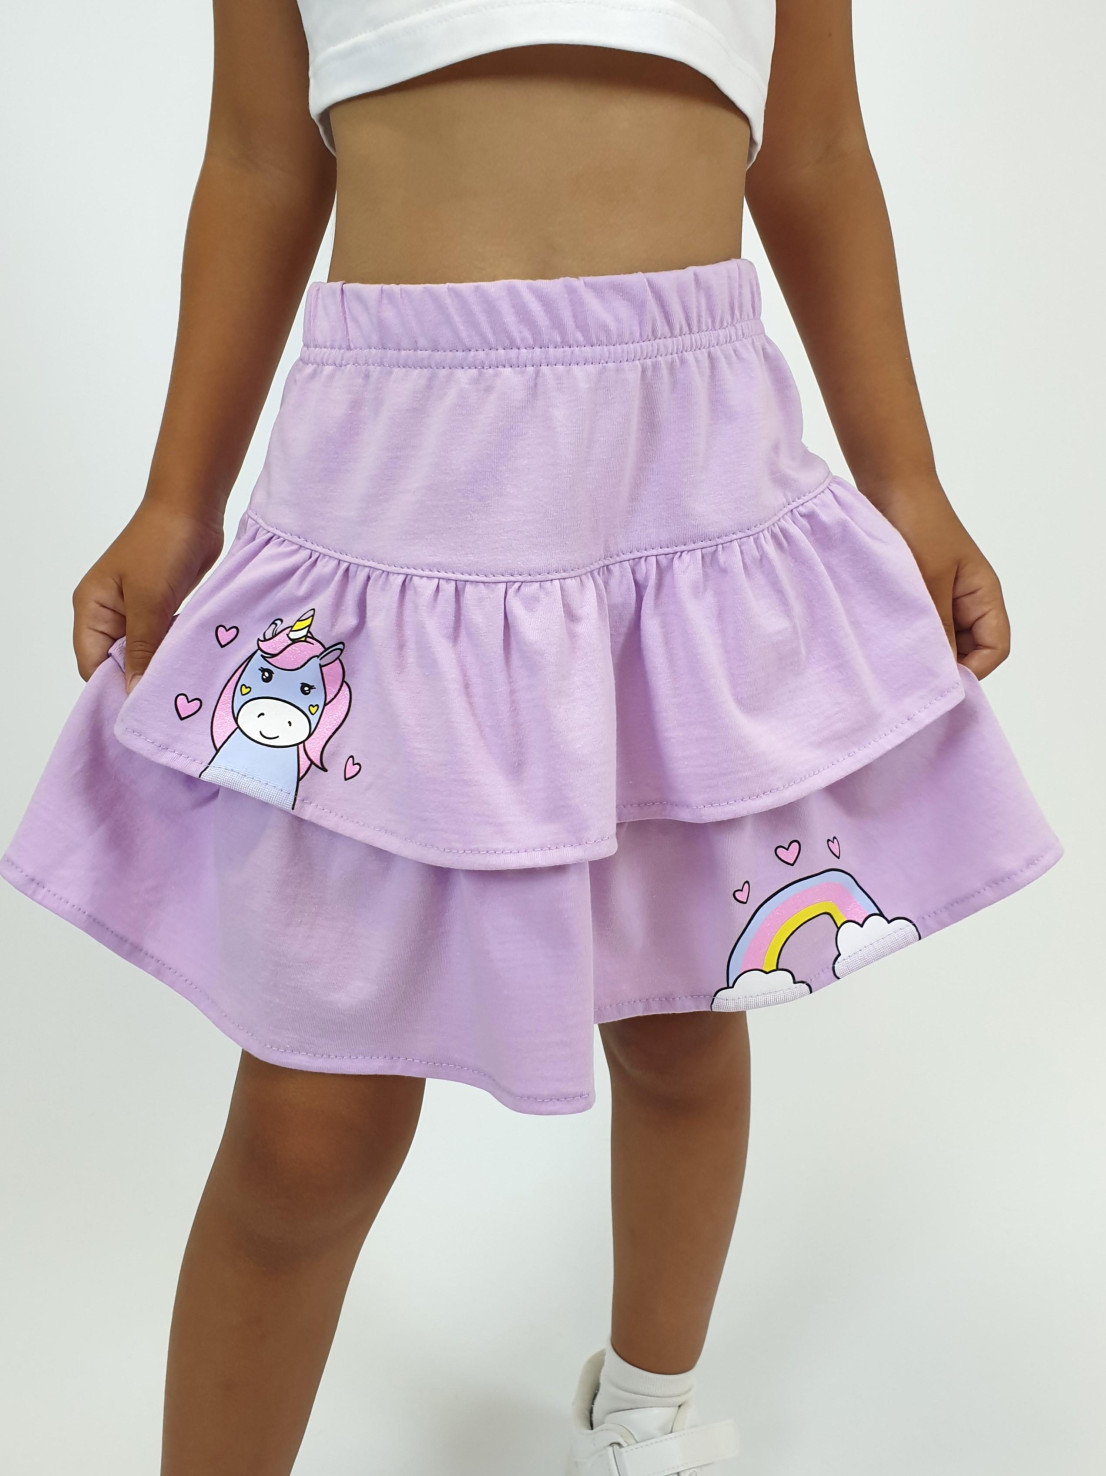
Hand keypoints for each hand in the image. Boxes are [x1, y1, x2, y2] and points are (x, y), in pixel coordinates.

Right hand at [72, 502, 224, 691]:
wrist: (192, 506)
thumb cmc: (163, 544)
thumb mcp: (150, 602)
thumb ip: (142, 649)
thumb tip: (132, 693)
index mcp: (91, 609)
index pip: (91, 665)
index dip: (113, 688)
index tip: (141, 712)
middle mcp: (108, 613)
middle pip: (116, 663)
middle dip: (138, 681)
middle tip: (167, 707)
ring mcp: (135, 611)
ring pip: (143, 653)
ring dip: (159, 667)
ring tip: (181, 691)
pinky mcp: (160, 607)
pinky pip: (162, 640)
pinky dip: (173, 652)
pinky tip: (190, 667)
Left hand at [871, 480, 1009, 678]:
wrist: (892, 483)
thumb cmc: (919, 523)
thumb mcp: (930, 581)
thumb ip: (938, 628)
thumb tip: (941, 676)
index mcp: (984, 595)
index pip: (995, 649)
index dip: (973, 670)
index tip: (940, 682)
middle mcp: (967, 600)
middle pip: (968, 651)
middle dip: (945, 665)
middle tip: (911, 677)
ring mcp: (942, 597)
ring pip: (940, 640)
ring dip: (922, 650)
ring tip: (896, 658)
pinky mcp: (917, 593)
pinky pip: (919, 625)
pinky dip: (907, 636)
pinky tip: (886, 640)